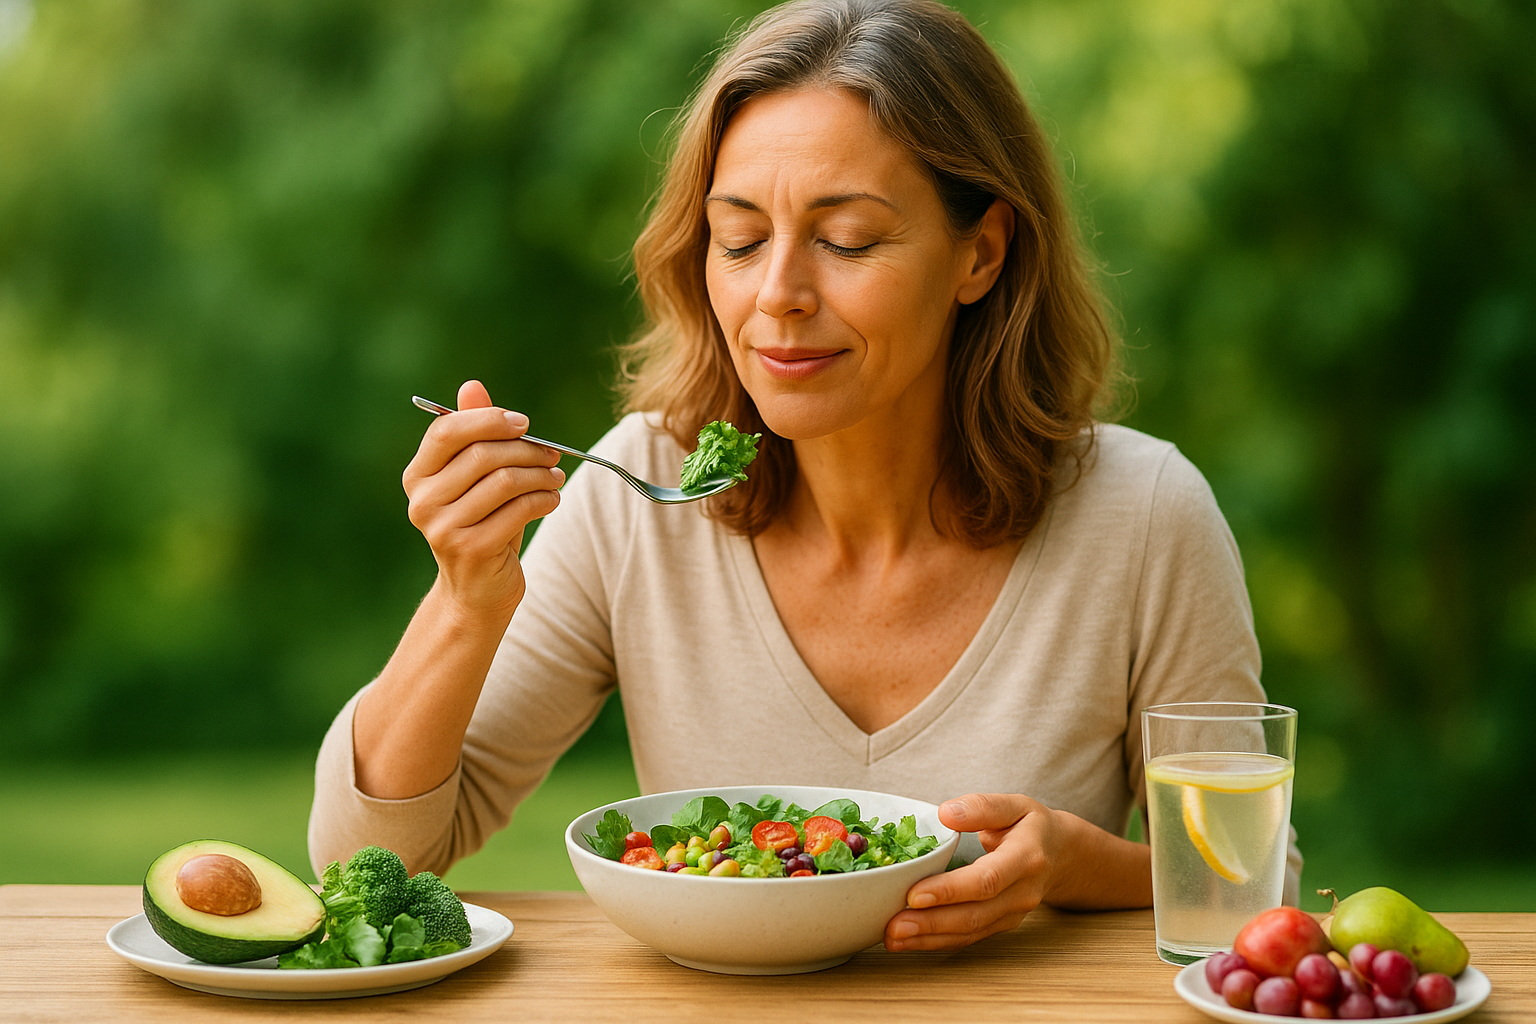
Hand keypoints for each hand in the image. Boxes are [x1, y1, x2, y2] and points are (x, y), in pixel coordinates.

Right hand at [402, 379, 564, 620]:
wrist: (477, 590)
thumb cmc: (481, 524)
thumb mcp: (476, 479)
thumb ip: (474, 434)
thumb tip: (472, 386)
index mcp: (417, 476)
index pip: (446, 432)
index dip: (487, 420)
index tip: (523, 423)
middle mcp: (422, 501)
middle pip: (482, 455)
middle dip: (526, 449)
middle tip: (552, 454)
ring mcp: (443, 528)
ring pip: (504, 482)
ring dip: (540, 475)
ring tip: (555, 477)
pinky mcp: (470, 549)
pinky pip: (518, 510)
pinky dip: (543, 499)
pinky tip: (552, 499)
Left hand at [884, 793, 1063, 951]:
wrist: (1062, 855)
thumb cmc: (1032, 826)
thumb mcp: (1014, 805)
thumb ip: (981, 807)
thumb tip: (945, 813)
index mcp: (1025, 859)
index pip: (986, 880)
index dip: (950, 890)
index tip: (914, 894)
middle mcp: (1022, 893)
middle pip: (975, 914)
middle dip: (931, 923)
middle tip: (893, 926)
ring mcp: (1013, 913)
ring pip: (970, 931)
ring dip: (929, 938)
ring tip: (893, 937)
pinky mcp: (1001, 924)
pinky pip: (969, 937)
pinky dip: (938, 942)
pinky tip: (910, 941)